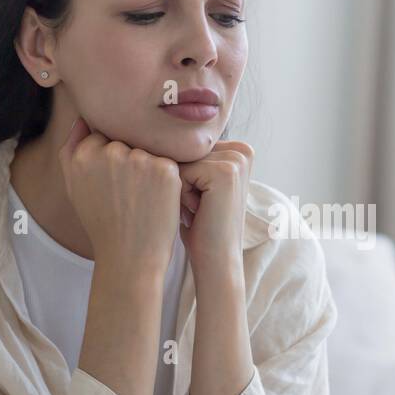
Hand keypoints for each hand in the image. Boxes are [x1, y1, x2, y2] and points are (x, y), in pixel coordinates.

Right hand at [58, 117, 181, 277]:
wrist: (129, 257)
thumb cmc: (102, 224)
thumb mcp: (75, 187)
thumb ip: (72, 150)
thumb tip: (83, 118)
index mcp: (82, 154)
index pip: (103, 136)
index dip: (111, 161)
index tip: (114, 185)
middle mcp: (109, 151)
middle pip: (127, 141)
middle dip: (131, 162)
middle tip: (130, 195)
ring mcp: (138, 158)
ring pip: (148, 150)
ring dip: (149, 168)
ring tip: (143, 199)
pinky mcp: (165, 168)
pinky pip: (168, 161)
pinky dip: (167, 179)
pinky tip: (158, 201)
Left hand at [177, 141, 253, 272]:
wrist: (217, 259)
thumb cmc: (201, 225)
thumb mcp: (198, 184)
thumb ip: (191, 157)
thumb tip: (152, 134)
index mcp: (239, 149)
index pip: (188, 147)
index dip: (182, 173)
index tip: (199, 198)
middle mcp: (242, 150)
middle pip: (184, 151)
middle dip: (180, 179)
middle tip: (198, 206)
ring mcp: (236, 160)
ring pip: (180, 160)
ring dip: (179, 187)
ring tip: (197, 208)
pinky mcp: (225, 172)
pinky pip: (181, 171)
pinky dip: (180, 194)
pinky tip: (197, 211)